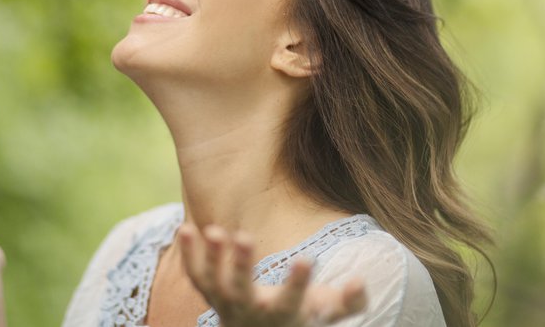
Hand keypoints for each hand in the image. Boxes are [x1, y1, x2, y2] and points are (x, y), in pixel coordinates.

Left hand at [178, 223, 366, 326]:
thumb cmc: (299, 319)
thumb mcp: (325, 314)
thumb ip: (348, 302)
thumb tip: (359, 281)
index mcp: (283, 314)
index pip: (291, 301)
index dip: (297, 283)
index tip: (306, 258)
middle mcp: (250, 310)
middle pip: (240, 291)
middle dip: (240, 266)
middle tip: (244, 236)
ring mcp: (226, 302)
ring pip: (212, 283)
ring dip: (210, 257)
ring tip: (213, 229)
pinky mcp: (210, 293)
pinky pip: (195, 275)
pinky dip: (188, 255)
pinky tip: (185, 228)